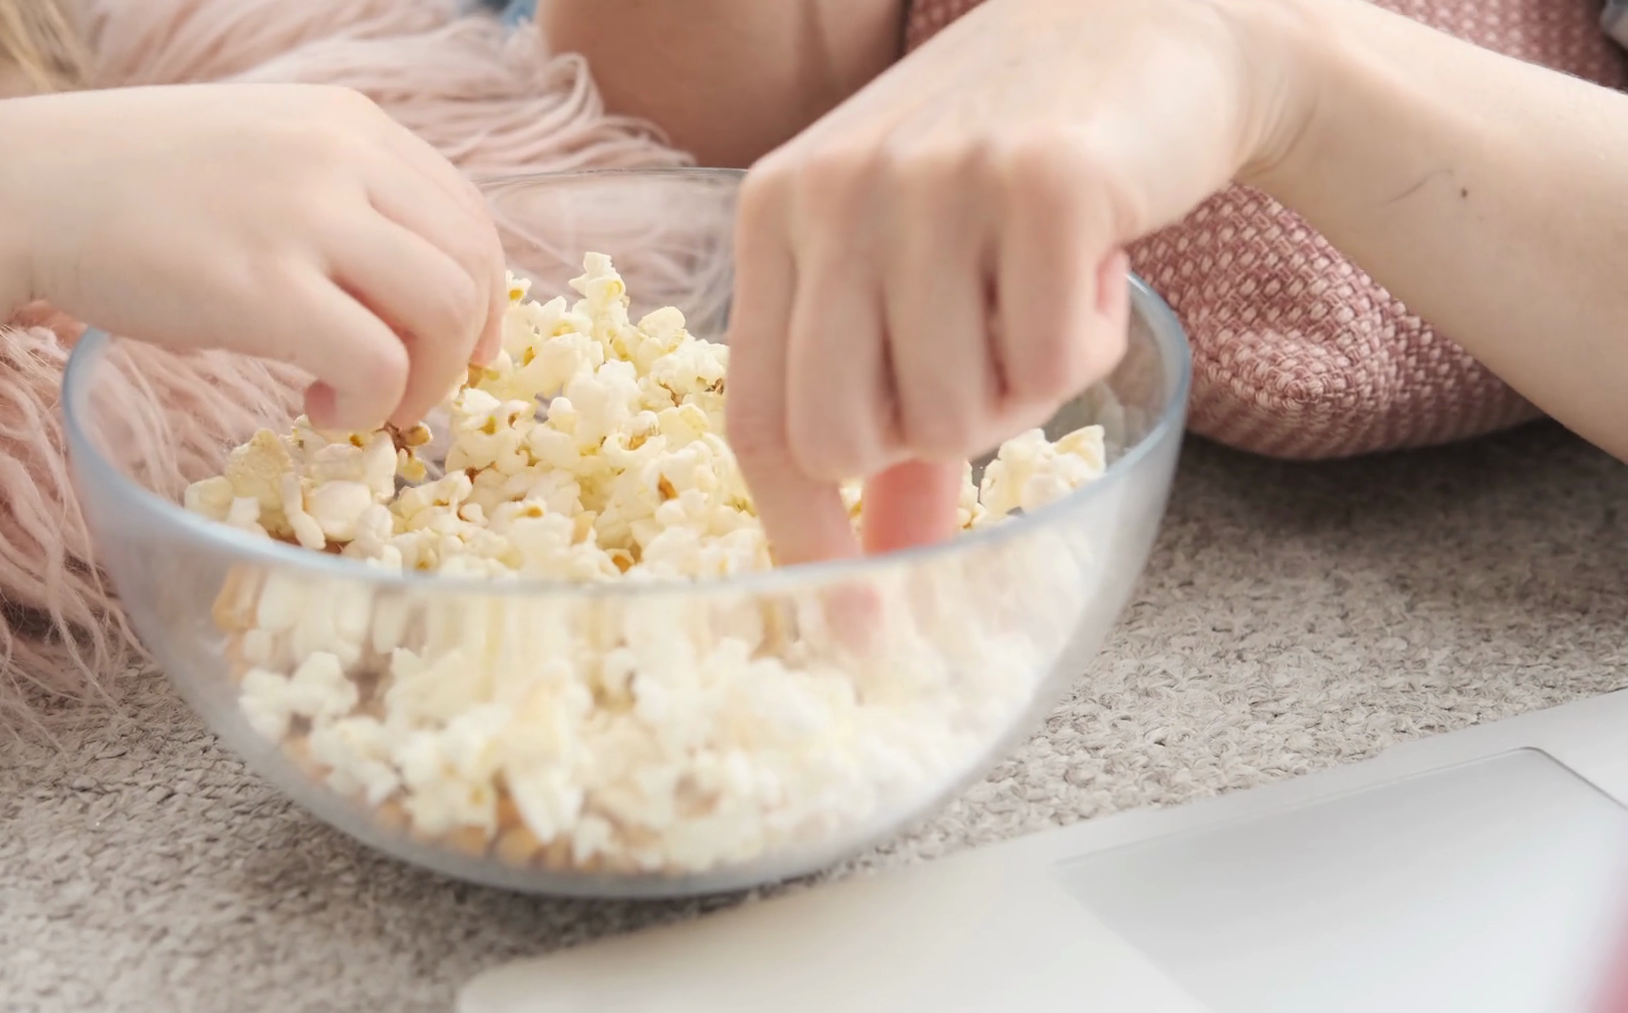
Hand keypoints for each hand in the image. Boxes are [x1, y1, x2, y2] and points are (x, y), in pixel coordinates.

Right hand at [0, 84, 504, 429]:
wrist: (17, 189)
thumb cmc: (133, 189)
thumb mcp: (260, 157)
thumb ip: (339, 200)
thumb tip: (408, 293)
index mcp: (350, 122)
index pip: (468, 216)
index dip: (482, 299)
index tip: (454, 352)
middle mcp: (342, 154)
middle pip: (472, 266)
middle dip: (459, 351)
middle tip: (408, 395)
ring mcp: (305, 215)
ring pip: (445, 313)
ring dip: (423, 383)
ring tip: (359, 404)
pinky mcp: (263, 285)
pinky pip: (378, 363)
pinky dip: (369, 406)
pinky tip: (318, 410)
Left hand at [724, 0, 1314, 562]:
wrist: (1152, 26)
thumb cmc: (1015, 172)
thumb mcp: (920, 280)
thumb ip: (893, 420)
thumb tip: (879, 569)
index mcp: (776, 214)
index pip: (758, 420)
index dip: (803, 537)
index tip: (855, 626)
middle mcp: (831, 192)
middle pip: (841, 440)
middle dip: (930, 450)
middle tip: (988, 368)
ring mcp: (930, 180)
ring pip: (953, 415)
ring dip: (1020, 390)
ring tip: (1042, 292)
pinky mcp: (1038, 181)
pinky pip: (1050, 369)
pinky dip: (1082, 350)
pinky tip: (1091, 265)